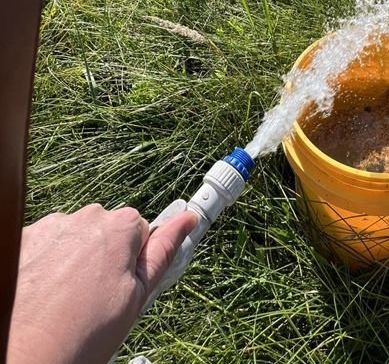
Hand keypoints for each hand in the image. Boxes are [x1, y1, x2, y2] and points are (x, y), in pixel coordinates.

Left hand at [7, 203, 196, 363]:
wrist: (22, 354)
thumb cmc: (82, 334)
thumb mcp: (136, 298)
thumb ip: (163, 252)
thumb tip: (188, 219)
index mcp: (120, 227)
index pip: (139, 230)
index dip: (132, 261)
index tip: (121, 286)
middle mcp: (85, 217)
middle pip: (105, 231)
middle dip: (103, 257)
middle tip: (94, 300)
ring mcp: (51, 227)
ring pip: (73, 237)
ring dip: (72, 259)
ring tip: (64, 302)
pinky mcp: (23, 239)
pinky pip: (45, 245)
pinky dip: (44, 264)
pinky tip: (42, 295)